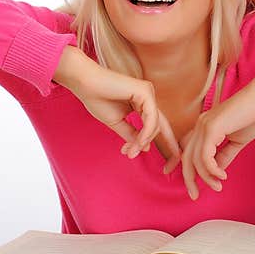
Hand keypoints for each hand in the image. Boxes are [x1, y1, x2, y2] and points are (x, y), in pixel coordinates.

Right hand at [53, 47, 180, 166]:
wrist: (85, 84)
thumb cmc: (98, 100)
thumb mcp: (118, 123)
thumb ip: (132, 134)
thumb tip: (146, 147)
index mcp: (143, 103)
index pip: (158, 125)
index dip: (167, 143)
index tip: (169, 165)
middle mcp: (148, 97)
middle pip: (161, 126)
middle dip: (168, 147)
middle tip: (168, 169)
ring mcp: (148, 93)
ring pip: (155, 124)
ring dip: (143, 142)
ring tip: (130, 152)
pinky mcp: (145, 91)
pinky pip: (151, 118)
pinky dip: (146, 133)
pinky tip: (139, 142)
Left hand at [173, 67, 254, 199]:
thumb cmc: (254, 115)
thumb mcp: (237, 141)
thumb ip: (225, 155)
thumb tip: (216, 171)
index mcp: (204, 127)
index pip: (187, 149)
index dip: (178, 165)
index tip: (177, 179)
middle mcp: (200, 125)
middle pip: (186, 157)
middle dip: (189, 179)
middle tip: (195, 195)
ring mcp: (204, 125)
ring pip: (196, 159)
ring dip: (207, 177)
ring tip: (219, 185)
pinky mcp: (211, 127)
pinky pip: (205, 156)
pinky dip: (212, 170)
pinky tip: (222, 176)